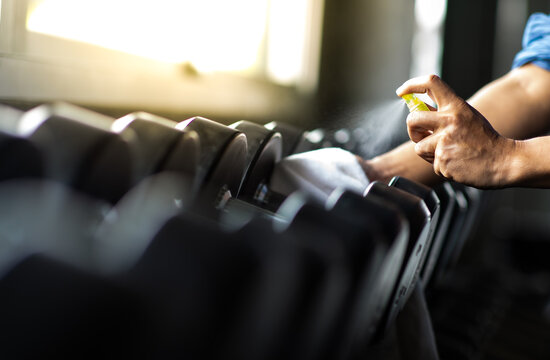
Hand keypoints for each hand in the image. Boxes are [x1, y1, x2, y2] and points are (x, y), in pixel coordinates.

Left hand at [396, 75, 516, 187]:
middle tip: (421, 135)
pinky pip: (431, 164)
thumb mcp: (467, 117)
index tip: (401, 92)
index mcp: (456, 106)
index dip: (411, 85)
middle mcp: (449, 120)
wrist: (504, 161)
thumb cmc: (484, 140)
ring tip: (450, 152)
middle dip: (412, 130)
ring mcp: (445, 141)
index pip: (431, 83)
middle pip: (412, 120)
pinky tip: (458, 163)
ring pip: (418, 147)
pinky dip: (441, 166)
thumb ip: (444, 113)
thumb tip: (418, 110)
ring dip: (428, 153)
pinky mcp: (443, 160)